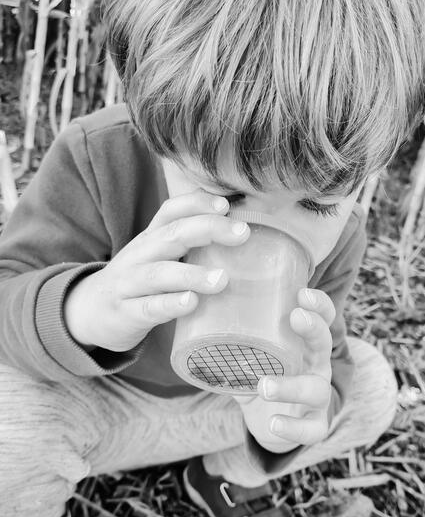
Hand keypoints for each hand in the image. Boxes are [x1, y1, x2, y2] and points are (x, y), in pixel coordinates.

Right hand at [63, 191, 249, 351]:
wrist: (89, 311)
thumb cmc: (139, 281)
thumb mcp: (159, 256)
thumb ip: (189, 244)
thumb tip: (239, 233)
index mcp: (151, 238)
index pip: (171, 211)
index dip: (196, 203)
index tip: (226, 204)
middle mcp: (140, 255)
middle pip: (172, 235)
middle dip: (208, 229)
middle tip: (242, 233)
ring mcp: (130, 284)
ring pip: (160, 274)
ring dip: (193, 274)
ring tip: (222, 279)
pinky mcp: (126, 313)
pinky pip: (148, 307)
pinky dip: (170, 304)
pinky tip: (190, 303)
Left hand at [235, 288, 334, 452]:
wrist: (274, 424)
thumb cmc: (263, 379)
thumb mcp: (251, 358)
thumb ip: (233, 343)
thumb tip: (198, 317)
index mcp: (305, 345)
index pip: (322, 318)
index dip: (318, 304)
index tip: (301, 293)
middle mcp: (317, 367)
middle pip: (325, 343)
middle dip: (314, 329)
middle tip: (295, 317)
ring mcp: (318, 398)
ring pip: (316, 390)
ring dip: (292, 386)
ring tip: (264, 386)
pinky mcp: (313, 425)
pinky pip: (310, 430)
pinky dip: (293, 428)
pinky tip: (274, 423)